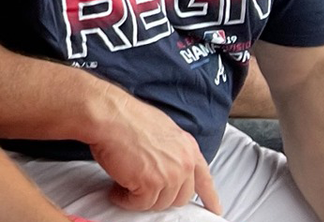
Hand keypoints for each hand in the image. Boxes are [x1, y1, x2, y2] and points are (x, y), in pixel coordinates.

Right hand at [86, 97, 221, 213]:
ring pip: (159, 203)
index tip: (214, 209)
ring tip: (123, 185)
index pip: (205, 179)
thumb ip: (172, 150)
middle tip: (142, 189)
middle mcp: (184, 163)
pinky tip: (116, 190)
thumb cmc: (126, 117)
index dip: (210, 197)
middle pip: (180, 197)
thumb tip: (165, 163)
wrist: (109, 115)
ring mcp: (169, 175)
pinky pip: (139, 204)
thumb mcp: (162, 130)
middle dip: (161, 196)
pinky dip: (125, 200)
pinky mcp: (150, 184)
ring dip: (139, 198)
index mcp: (188, 148)